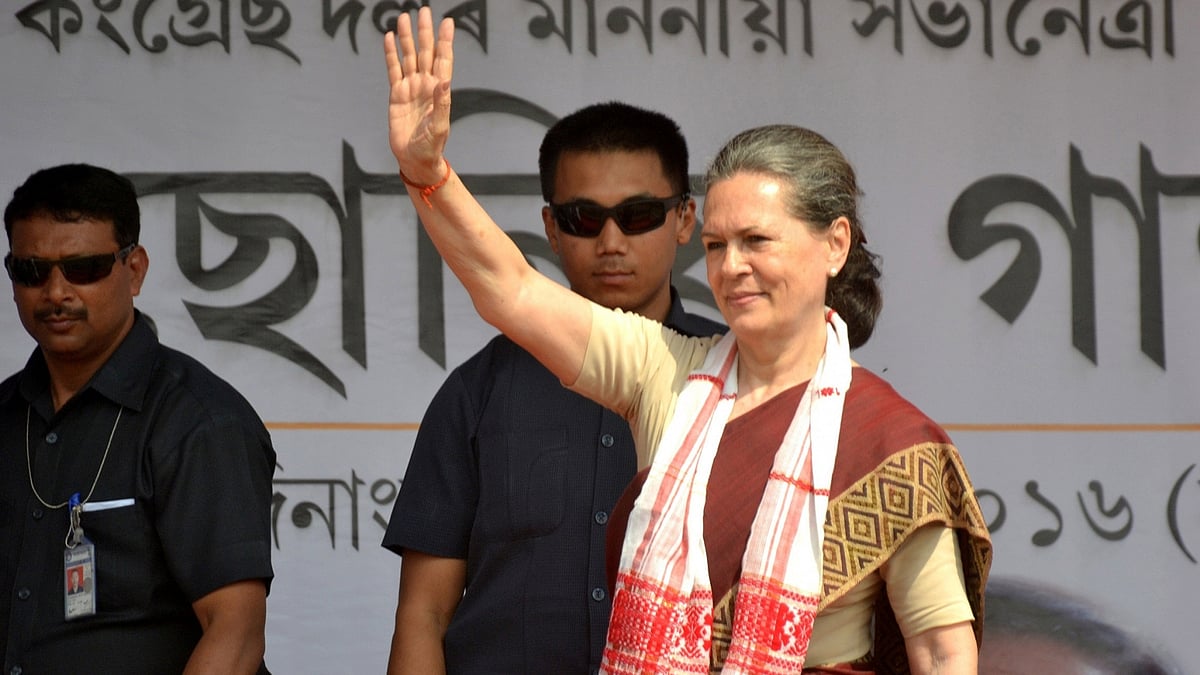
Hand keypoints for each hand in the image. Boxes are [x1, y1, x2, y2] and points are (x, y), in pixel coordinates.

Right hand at [384, 7, 454, 183]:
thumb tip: (444, 81)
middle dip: (424, 32)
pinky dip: (391, 54)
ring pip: (409, 56)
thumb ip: (442, 103)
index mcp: (439, 90)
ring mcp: (410, 88)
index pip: (443, 60)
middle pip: (425, 52)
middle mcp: (425, 85)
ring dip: (407, 37)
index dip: (445, 41)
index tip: (447, 22)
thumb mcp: (439, 126)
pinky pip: (393, 69)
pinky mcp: (396, 94)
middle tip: (423, 10)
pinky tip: (389, 38)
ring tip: (403, 17)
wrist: (415, 158)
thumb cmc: (431, 146)